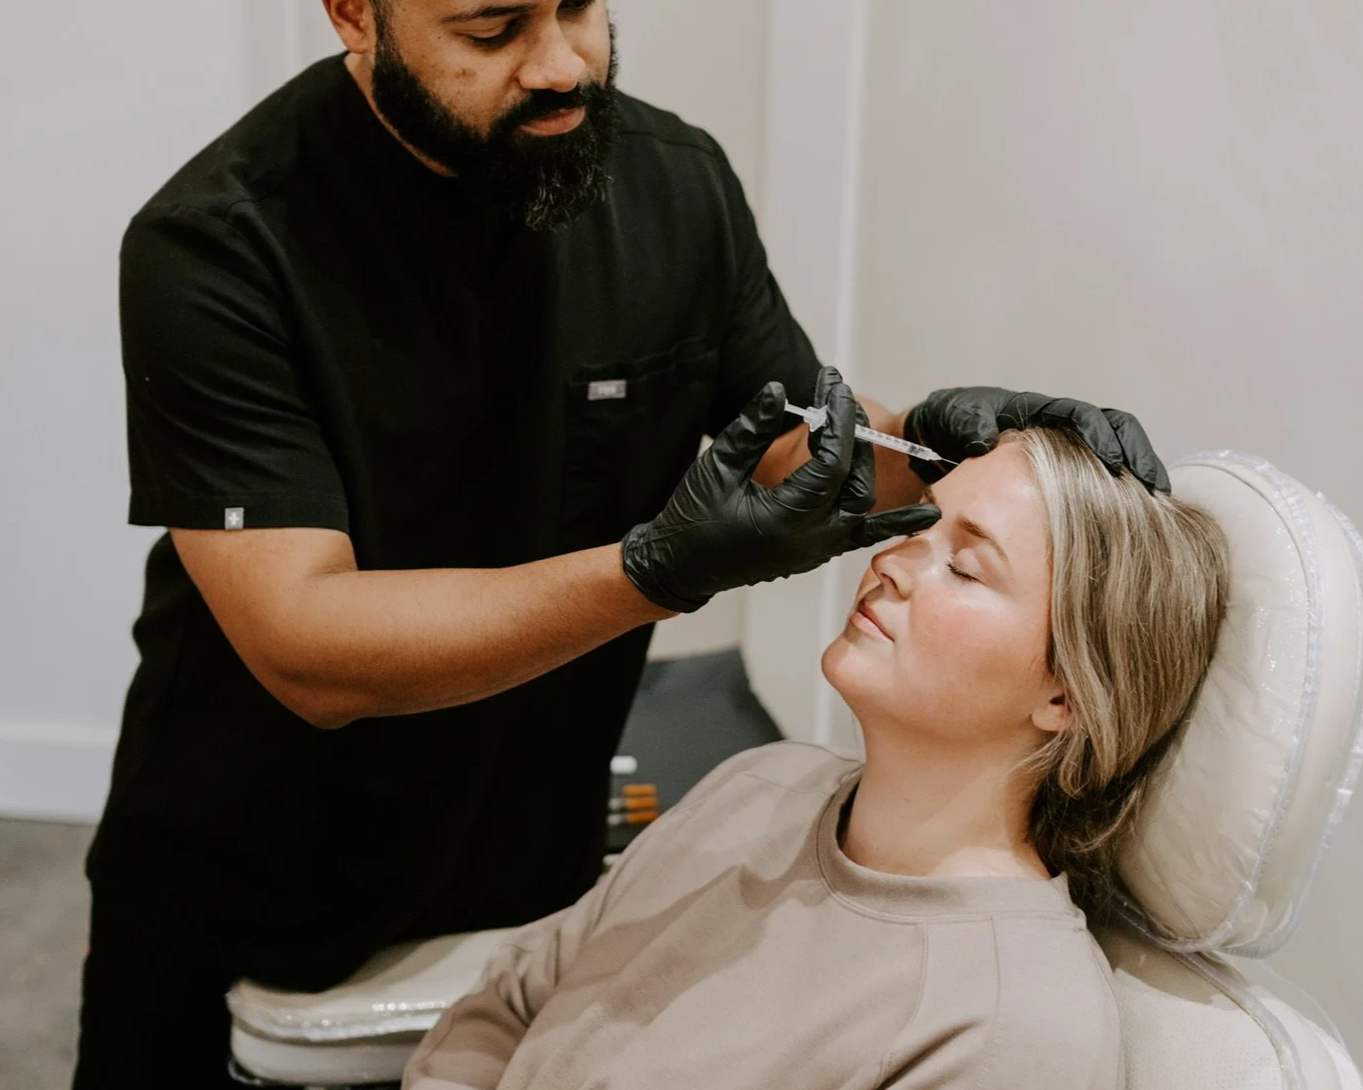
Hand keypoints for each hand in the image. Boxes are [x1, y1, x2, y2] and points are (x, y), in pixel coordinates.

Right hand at [623, 368, 941, 612]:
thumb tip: (779, 389)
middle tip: (839, 398)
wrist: (680, 566)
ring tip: (859, 429)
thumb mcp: (717, 467)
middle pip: (855, 479)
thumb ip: (752, 428)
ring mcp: (818, 549)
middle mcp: (813, 538)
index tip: (831, 382)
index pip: (833, 459)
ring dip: (864, 465)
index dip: (837, 416)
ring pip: (864, 506)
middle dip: (852, 434)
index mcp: (788, 517)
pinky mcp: (816, 551)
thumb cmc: (692, 520)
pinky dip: (894, 522)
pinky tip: (928, 512)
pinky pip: (863, 535)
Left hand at [904, 387, 1169, 492]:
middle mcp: (1058, 433)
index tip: (1117, 463)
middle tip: (1155, 491)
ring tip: (1153, 516)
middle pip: (1114, 438)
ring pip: (1107, 468)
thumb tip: (985, 440)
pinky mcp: (1053, 486)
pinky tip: (1117, 534)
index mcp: (1040, 413)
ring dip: (1131, 487)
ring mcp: (1058, 459)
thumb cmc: (945, 424)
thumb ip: (969, 423)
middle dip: (1137, 461)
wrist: (926, 447)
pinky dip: (1106, 508)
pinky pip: (1088, 493)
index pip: (1086, 419)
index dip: (1106, 438)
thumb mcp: (954, 417)